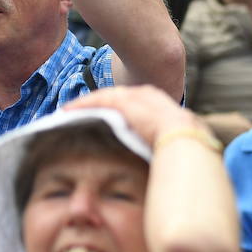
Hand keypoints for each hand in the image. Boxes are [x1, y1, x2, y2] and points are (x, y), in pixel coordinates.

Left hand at [65, 85, 200, 146]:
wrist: (184, 137)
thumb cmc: (183, 145)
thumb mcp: (172, 140)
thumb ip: (162, 142)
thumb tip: (160, 156)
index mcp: (159, 102)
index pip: (131, 102)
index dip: (115, 109)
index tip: (103, 117)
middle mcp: (146, 94)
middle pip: (116, 96)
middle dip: (98, 103)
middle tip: (81, 112)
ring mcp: (135, 96)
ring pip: (104, 96)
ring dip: (86, 103)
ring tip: (69, 111)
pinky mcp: (122, 102)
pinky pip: (97, 100)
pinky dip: (81, 104)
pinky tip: (67, 111)